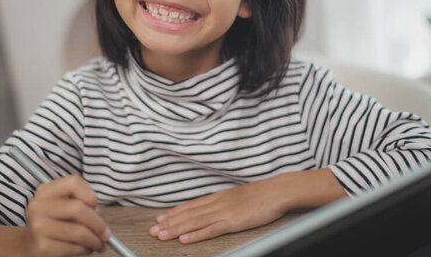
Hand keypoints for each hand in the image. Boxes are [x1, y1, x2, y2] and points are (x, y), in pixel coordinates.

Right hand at [23, 175, 111, 255]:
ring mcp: (39, 227)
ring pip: (79, 232)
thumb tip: (98, 216)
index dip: (90, 194)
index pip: (73, 182)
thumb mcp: (64, 205)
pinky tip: (86, 249)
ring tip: (99, 244)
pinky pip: (74, 248)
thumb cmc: (57, 221)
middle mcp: (39, 206)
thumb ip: (82, 203)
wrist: (31, 243)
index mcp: (46, 191)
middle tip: (106, 233)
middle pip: (78, 208)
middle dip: (98, 223)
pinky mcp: (42, 246)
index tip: (96, 207)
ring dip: (95, 240)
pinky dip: (85, 250)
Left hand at [149, 176, 286, 243]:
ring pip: (194, 222)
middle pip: (188, 214)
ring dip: (176, 229)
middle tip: (153, 231)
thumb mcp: (239, 196)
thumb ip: (226, 202)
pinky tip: (184, 239)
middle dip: (169, 223)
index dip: (174, 212)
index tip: (160, 219)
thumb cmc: (262, 195)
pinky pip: (210, 230)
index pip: (191, 205)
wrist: (277, 191)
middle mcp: (217, 203)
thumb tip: (218, 207)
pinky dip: (195, 235)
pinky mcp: (232, 222)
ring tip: (161, 236)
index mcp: (218, 197)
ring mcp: (224, 212)